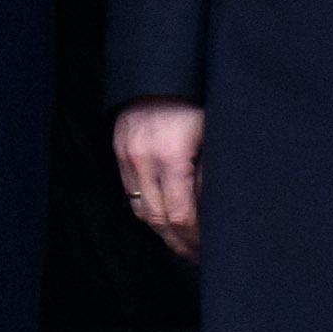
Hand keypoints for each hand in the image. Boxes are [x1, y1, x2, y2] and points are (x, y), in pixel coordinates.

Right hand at [114, 103, 203, 253]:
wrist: (161, 74)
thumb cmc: (194, 103)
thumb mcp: (212, 137)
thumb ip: (211, 174)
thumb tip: (213, 211)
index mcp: (171, 157)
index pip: (180, 214)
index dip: (194, 238)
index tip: (207, 250)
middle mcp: (144, 160)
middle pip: (158, 219)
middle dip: (179, 243)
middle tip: (196, 257)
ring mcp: (127, 157)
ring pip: (141, 210)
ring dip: (161, 232)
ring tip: (181, 244)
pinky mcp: (119, 152)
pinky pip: (131, 193)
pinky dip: (148, 211)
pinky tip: (163, 219)